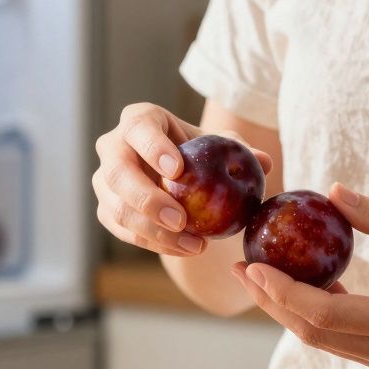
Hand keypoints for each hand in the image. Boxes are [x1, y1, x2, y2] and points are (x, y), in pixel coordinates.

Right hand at [93, 103, 271, 256]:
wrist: (179, 176)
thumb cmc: (200, 153)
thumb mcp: (218, 146)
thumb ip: (239, 150)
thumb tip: (264, 163)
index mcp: (139, 120)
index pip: (138, 128)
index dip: (153, 148)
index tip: (178, 170)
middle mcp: (113, 146)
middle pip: (117, 172)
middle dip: (147, 199)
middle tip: (181, 219)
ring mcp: (105, 180)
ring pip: (116, 208)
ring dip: (153, 231)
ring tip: (193, 244)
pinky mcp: (107, 209)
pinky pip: (123, 231)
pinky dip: (154, 244)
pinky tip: (185, 248)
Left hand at [231, 183, 368, 368]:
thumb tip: (333, 192)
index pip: (326, 314)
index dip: (282, 292)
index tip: (252, 265)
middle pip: (313, 333)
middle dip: (271, 302)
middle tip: (241, 268)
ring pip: (323, 341)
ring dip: (288, 310)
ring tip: (259, 275)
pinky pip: (342, 340)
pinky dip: (316, 314)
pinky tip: (303, 283)